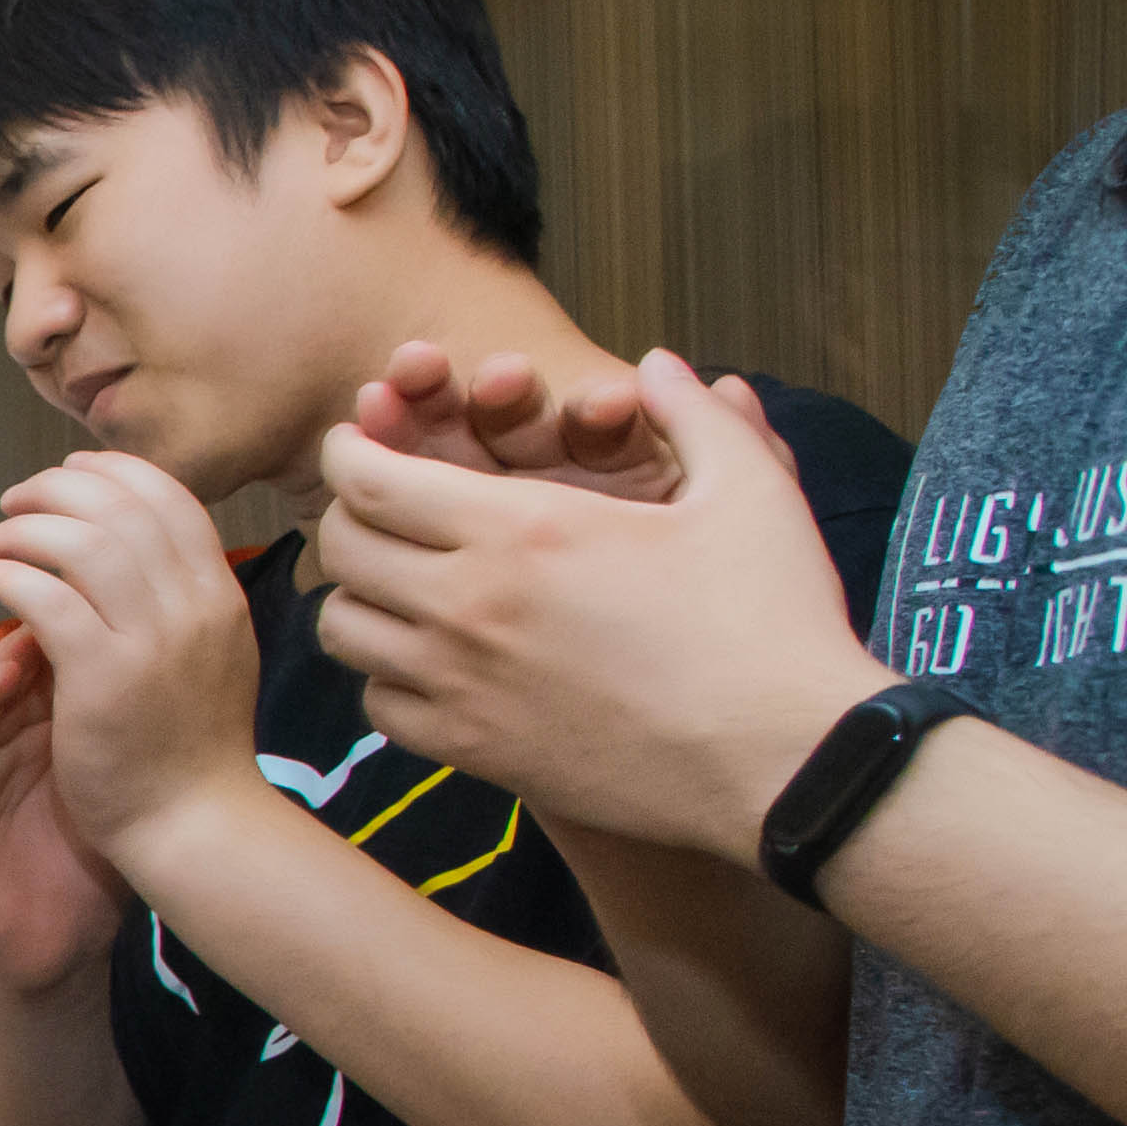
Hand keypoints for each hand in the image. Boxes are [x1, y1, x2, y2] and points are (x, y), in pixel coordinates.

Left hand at [0, 456, 263, 882]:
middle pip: (121, 506)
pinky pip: (42, 595)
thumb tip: (140, 547)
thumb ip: (183, 599)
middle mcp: (194, 604)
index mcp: (221, 594)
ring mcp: (151, 638)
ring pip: (78, 541)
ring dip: (19, 529)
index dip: (112, 474)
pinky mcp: (102, 674)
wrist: (196, 824)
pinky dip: (1, 573)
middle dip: (56, 490)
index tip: (68, 475)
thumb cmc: (192, 748)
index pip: (170, 498)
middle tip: (12, 501)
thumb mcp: (213, 655)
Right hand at [0, 631, 128, 994]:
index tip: (92, 601)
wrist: (65, 950)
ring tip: (7, 670)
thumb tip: (183, 655)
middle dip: (17, 651)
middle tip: (45, 616)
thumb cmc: (94, 869)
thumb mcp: (120, 788)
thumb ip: (129, 729)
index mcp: (35, 739)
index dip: (60, 633)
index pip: (39, 672)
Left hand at [314, 354, 890, 852]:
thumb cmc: (773, 621)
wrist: (786, 761)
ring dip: (359, 595)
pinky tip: (430, 660)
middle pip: (340, 548)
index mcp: (523, 529)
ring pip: (342, 629)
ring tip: (400, 581)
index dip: (351, 449)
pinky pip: (378, 706)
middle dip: (348, 513)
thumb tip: (659, 364)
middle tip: (379, 507)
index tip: (360, 439)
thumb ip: (693, 415)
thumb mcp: (752, 491)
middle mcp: (469, 605)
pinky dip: (385, 674)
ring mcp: (460, 685)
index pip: (370, 479)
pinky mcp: (471, 751)